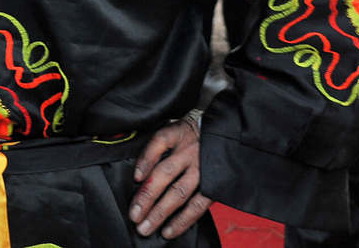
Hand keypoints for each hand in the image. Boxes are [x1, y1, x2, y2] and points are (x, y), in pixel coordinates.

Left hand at [130, 118, 211, 238]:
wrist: (223, 136)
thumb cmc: (191, 135)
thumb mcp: (176, 128)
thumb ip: (159, 144)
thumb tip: (138, 170)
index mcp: (179, 133)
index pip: (160, 141)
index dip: (146, 159)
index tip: (136, 177)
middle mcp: (189, 151)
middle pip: (165, 172)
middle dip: (147, 195)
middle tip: (134, 214)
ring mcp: (201, 169)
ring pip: (179, 192)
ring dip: (160, 212)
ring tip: (145, 227)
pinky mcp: (213, 185)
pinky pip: (196, 206)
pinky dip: (182, 221)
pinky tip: (168, 230)